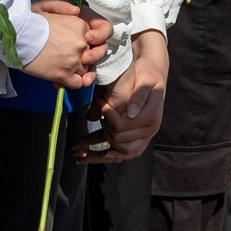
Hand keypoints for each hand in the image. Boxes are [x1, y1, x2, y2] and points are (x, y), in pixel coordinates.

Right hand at [28, 0, 111, 89]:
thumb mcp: (49, 7)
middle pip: (90, 55)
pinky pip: (78, 83)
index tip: (72, 46)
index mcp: (80, 25)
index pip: (93, 40)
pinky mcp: (64, 74)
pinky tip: (63, 79)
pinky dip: (72, 82)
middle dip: (81, 58)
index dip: (84, 45)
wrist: (17, 36)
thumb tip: (77, 11)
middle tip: (65, 57)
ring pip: (85, 70)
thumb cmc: (30, 22)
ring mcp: (74, 60)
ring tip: (62, 67)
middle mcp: (81, 43)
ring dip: (76, 71)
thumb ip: (66, 8)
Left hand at [85, 29, 167, 161]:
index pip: (122, 125)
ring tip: (78, 153)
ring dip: (97, 154)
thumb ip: (139, 95)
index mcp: (151, 116)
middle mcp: (148, 130)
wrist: (152, 77)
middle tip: (91, 117)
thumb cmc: (147, 74)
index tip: (100, 102)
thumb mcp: (144, 77)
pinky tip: (86, 156)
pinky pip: (119, 153)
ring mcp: (142, 137)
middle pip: (118, 140)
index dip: (107, 116)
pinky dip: (102, 156)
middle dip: (101, 130)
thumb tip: (131, 113)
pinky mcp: (135, 139)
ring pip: (118, 152)